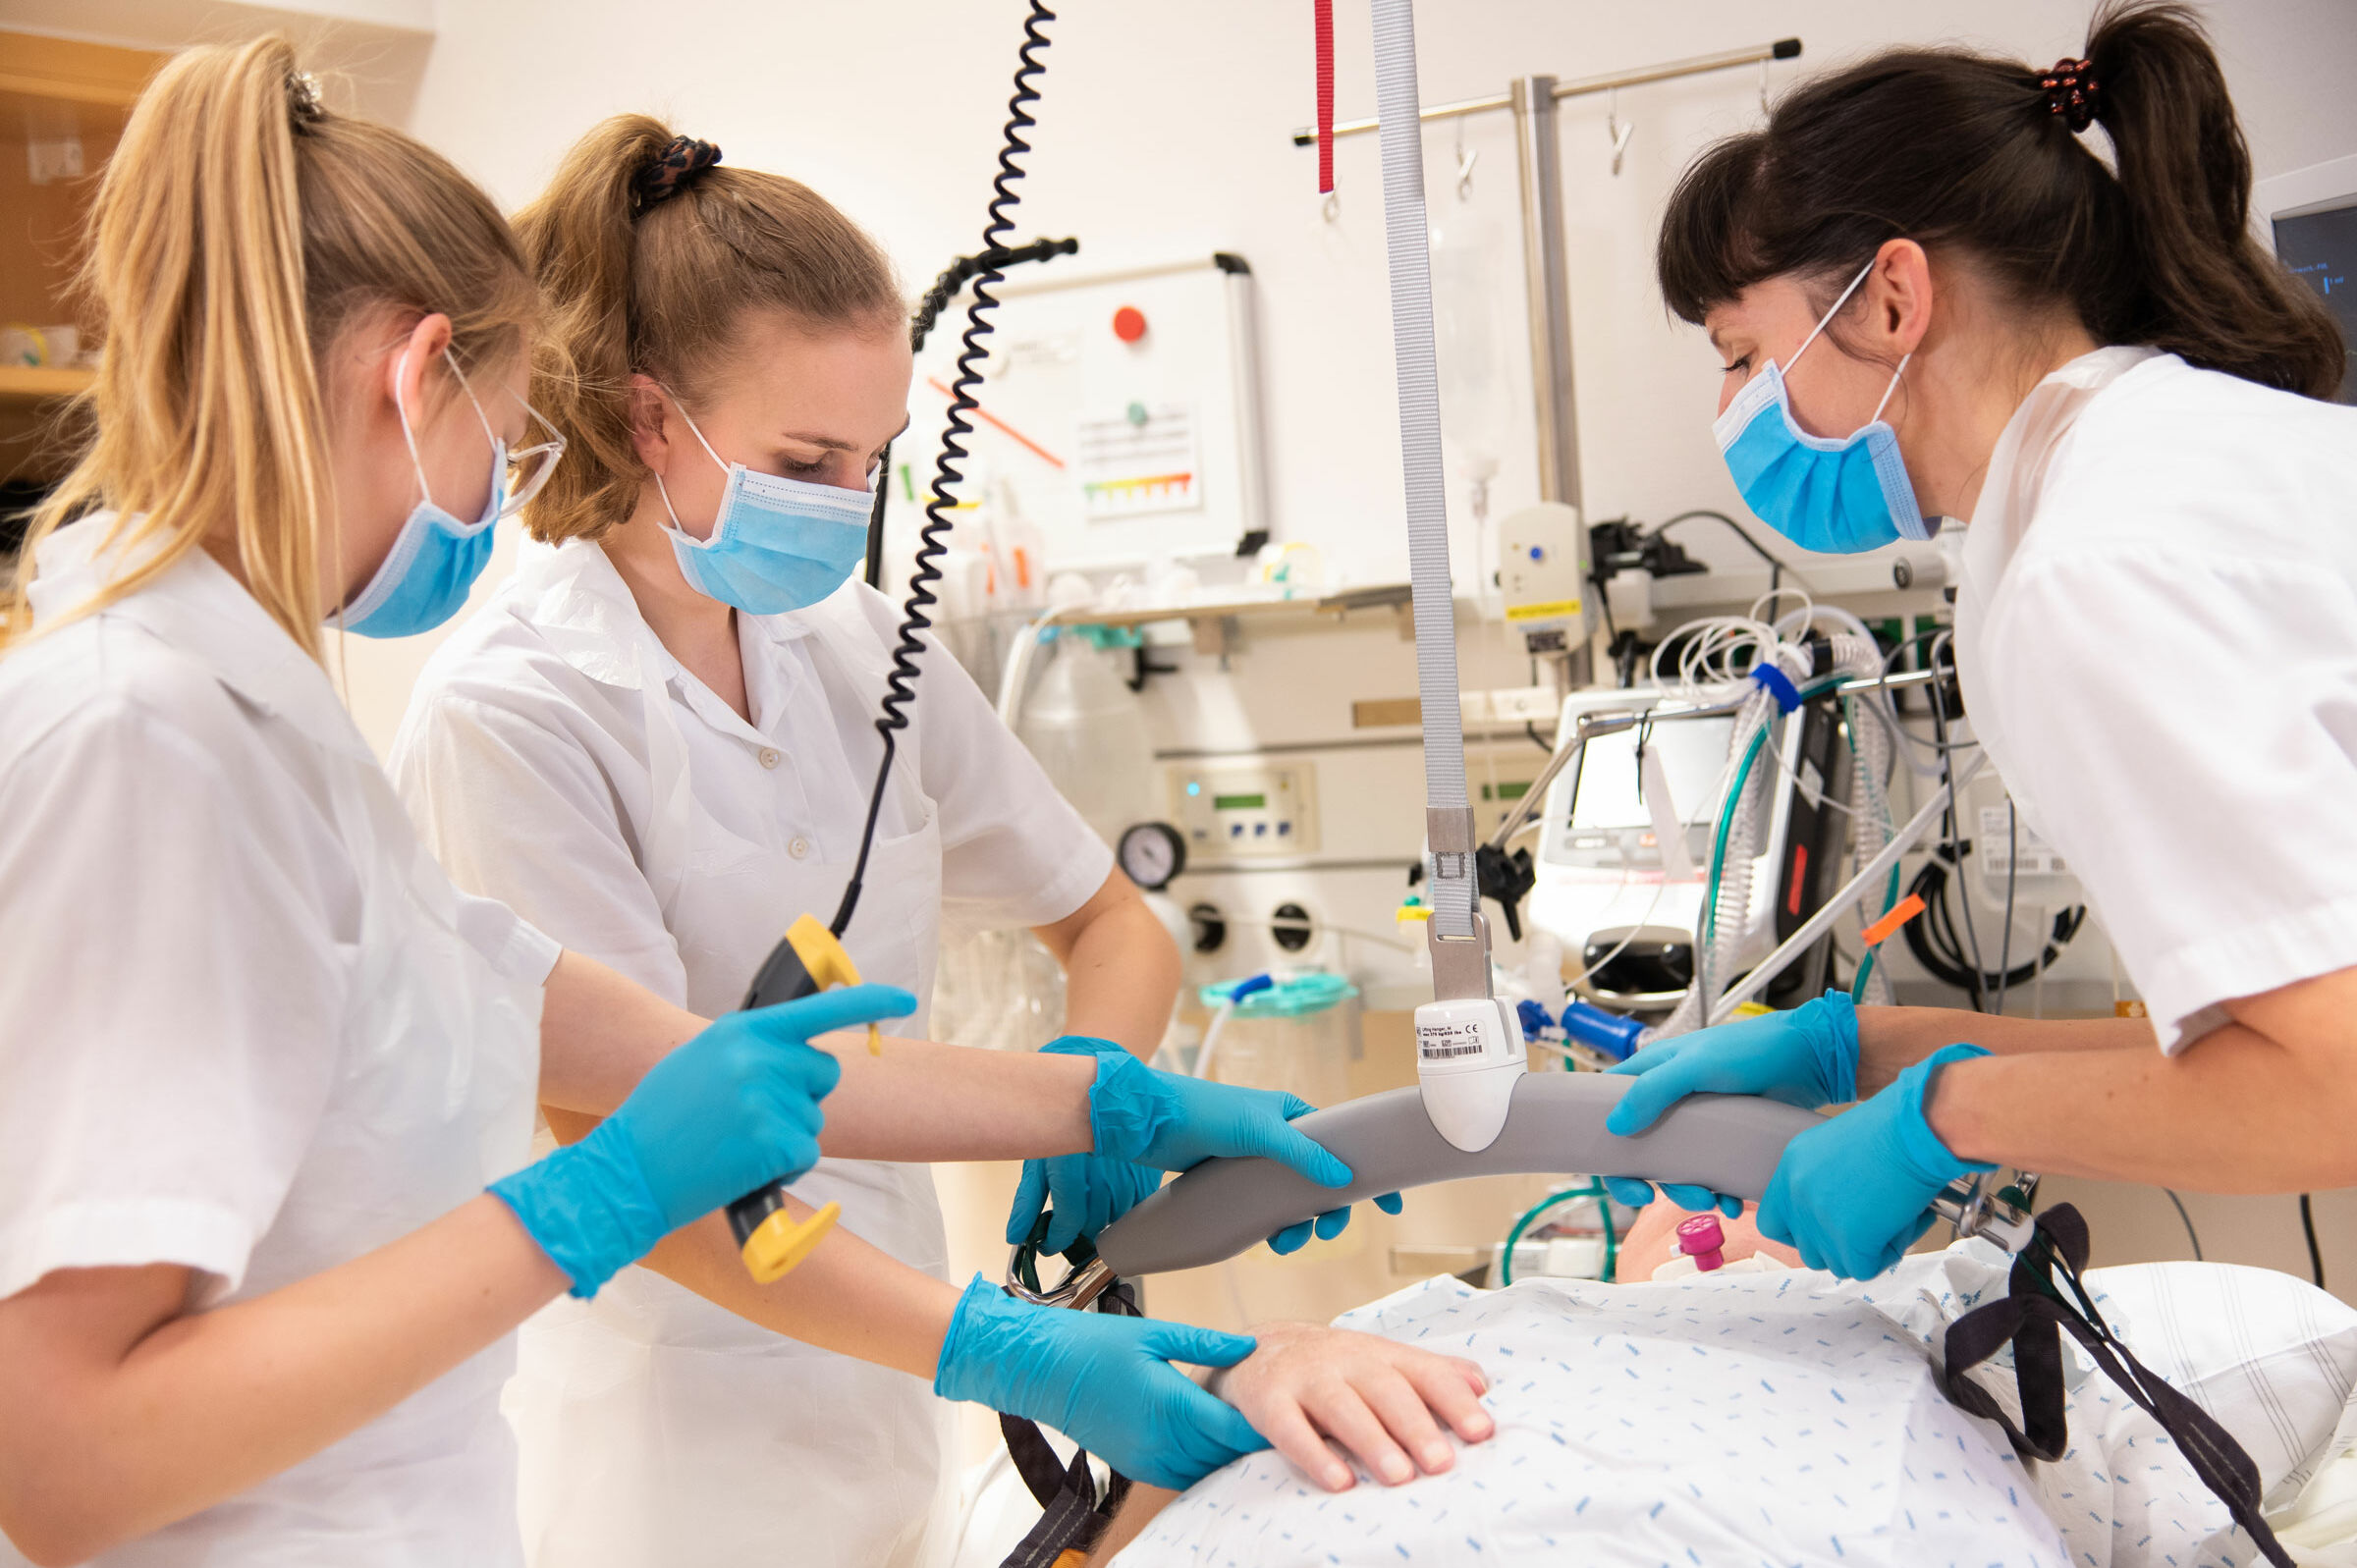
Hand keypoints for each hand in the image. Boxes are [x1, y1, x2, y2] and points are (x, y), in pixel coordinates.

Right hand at [490, 984, 915, 1295]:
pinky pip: (805, 1154)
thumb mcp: (701, 1062)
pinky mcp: (774, 1142)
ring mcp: (768, 1099)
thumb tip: (798, 1049)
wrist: (626, 1171)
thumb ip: (750, 1049)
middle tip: (752, 1115)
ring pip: (813, 1119)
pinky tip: (743, 1164)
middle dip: (803, 1095)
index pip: (819, 1009)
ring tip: (734, 1142)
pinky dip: (784, 1166)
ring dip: (787, 1136)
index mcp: (741, 1031)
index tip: (906, 999)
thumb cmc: (662, 1119)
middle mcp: (759, 1057)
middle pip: (823, 1072)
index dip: (870, 1000)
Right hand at [933, 1276, 1266, 1490]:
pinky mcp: (1139, 1468)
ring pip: (1209, 1469)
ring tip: (1263, 1431)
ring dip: (1233, 1454)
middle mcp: (1161, 1443)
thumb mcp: (1155, 1333)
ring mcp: (1149, 1461)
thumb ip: (1207, 1343)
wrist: (1040, 1371)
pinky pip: (1187, 1474)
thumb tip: (1250, 1345)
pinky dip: (1207, 1461)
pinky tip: (1220, 1440)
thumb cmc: (1091, 1347)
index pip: (1235, 1428)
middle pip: (1228, 1453)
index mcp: (1170, 1407)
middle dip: (1258, 1441)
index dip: (1270, 1423)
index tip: (1296, 1410)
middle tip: (1293, 1421)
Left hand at [1020, 1039, 1390, 1253]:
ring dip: (1299, 1224)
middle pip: (1322, 1180)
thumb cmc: (1199, 1112)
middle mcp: (1278, 1136)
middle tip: (1323, 1232)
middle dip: (1328, 1210)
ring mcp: (1254, 1160)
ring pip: (1293, 1199)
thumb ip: (1300, 1152)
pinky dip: (1273, 1225)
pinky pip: (1265, 1208)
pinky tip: (1267, 1238)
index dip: (1369, 1174)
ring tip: (1285, 1242)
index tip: (1392, 1204)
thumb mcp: (1256, 1130)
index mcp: (1291, 1115)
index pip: (1343, 1144)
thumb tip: (1340, 1177)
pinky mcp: (1231, 1181)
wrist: (1142, 1122)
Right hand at [1208, 1321, 1492, 1492]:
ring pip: (1342, 1407)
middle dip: (1416, 1426)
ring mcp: (1307, 1378)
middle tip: (1441, 1463)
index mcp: (1381, 1354)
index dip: (1453, 1401)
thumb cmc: (1337, 1368)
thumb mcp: (1383, 1361)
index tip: (1481, 1432)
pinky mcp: (1270, 1400)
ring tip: (1399, 1477)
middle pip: (1385, 1390)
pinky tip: (1338, 1481)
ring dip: (1372, 1442)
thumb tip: (1482, 1386)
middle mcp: (1347, 1361)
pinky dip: (1314, 1454)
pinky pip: (1291, 1428)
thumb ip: (1430, 1374)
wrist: (1259, 1350)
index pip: (1424, 1372)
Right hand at [1600, 992, 1858, 1213]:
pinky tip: (1735, 1203)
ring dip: (1689, 1193)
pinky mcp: (1726, 1140)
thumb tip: (1616, 1126)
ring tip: (1715, 1201)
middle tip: (1670, 1200)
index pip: (1609, 1113)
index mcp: (1650, 1075)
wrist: (1811, 1060)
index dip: (1609, 1152)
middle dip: (1656, 1184)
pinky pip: (1711, 1175)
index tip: (1628, 1181)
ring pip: (1677, 1170)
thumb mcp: (1697, 1065)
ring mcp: (1698, 1123)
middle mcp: (1667, 1101)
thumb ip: (1654, 1090)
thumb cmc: (1752, 1050)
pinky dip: (1719, 1194)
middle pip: (1642, 1153)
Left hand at [1757, 1043, 1992, 1278]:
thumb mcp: (1837, 1149)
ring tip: (1894, 1220)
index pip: (1771, 1224)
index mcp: (1791, 1171)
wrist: (1913, 1129)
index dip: (1799, 1234)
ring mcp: (1819, 1221)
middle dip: (1840, 1247)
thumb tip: (1843, 1216)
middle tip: (1871, 1228)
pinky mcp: (1849, 1241)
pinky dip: (1889, 1253)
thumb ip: (1825, 1182)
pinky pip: (1865, 1269)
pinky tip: (1906, 1224)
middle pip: (1807, 1250)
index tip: (1826, 1231)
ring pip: (1837, 1264)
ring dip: (1867, 1251)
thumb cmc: (1890, 1129)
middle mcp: (1797, 1197)